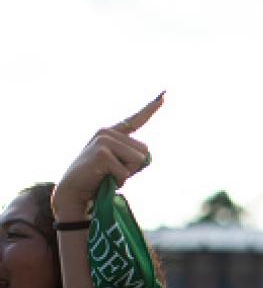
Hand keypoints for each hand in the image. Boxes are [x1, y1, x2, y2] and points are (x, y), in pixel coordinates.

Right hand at [50, 93, 162, 221]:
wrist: (72, 192)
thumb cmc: (98, 180)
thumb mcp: (118, 165)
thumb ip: (133, 158)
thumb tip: (144, 156)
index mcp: (111, 133)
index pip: (136, 120)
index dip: (151, 108)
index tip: (164, 96)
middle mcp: (106, 132)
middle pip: (144, 151)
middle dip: (134, 168)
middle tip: (112, 172)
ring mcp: (103, 141)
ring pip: (138, 161)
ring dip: (126, 174)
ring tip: (107, 175)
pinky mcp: (101, 154)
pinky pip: (125, 172)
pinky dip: (118, 181)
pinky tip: (102, 179)